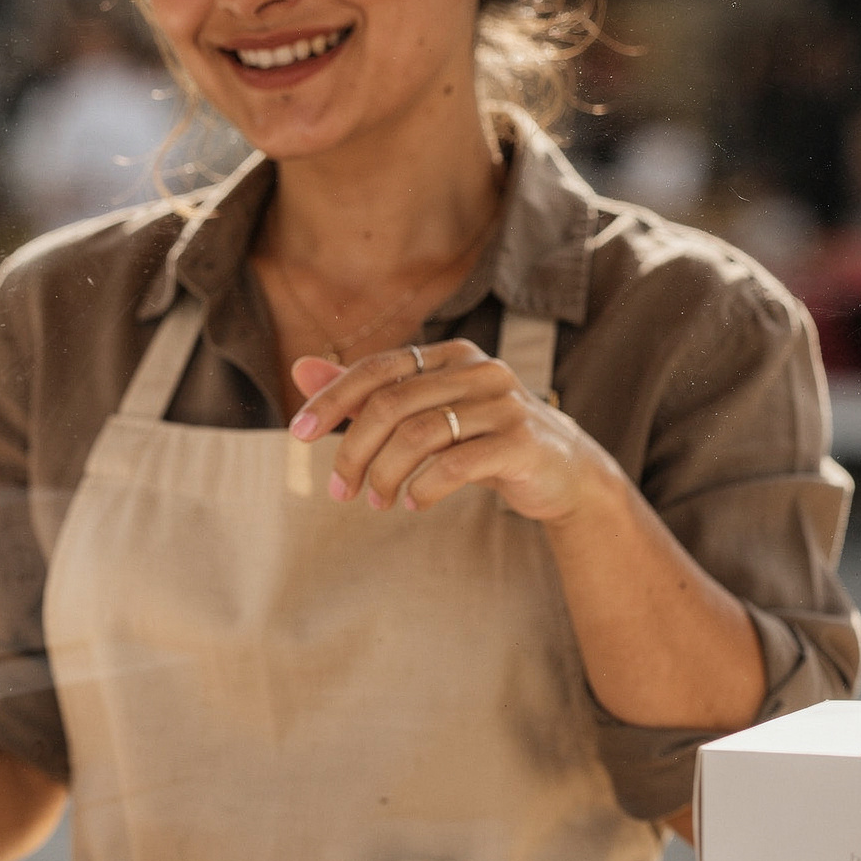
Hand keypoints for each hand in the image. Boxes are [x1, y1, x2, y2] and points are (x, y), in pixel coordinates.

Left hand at [286, 339, 618, 522]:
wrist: (564, 473)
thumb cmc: (484, 440)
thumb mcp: (426, 413)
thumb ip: (367, 393)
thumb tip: (298, 369)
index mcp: (450, 356)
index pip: (377, 369)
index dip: (332, 399)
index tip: (297, 434)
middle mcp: (479, 369)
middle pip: (391, 403)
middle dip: (353, 450)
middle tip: (338, 492)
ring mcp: (504, 404)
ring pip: (419, 434)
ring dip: (385, 475)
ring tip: (376, 502)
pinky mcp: (522, 443)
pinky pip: (457, 464)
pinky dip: (424, 488)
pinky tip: (413, 504)